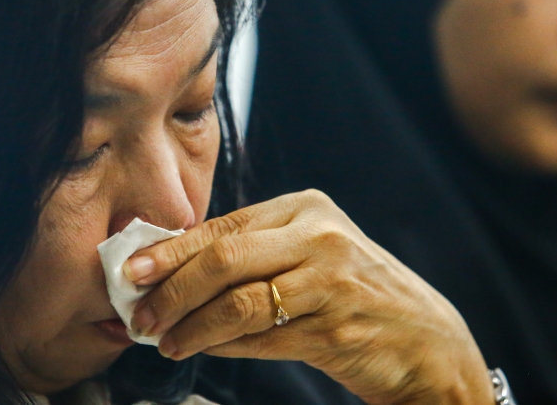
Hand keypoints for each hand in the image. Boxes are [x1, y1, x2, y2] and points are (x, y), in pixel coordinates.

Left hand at [124, 190, 492, 404]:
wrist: (424, 339)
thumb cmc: (353, 291)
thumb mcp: (308, 253)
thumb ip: (251, 253)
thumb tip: (171, 270)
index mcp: (305, 207)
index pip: (223, 226)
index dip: (172, 251)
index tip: (133, 271)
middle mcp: (319, 236)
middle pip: (225, 259)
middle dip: (172, 290)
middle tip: (141, 315)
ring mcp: (330, 281)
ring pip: (238, 303)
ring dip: (191, 327)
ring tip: (165, 341)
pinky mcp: (335, 327)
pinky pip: (261, 338)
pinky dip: (223, 346)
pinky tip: (202, 349)